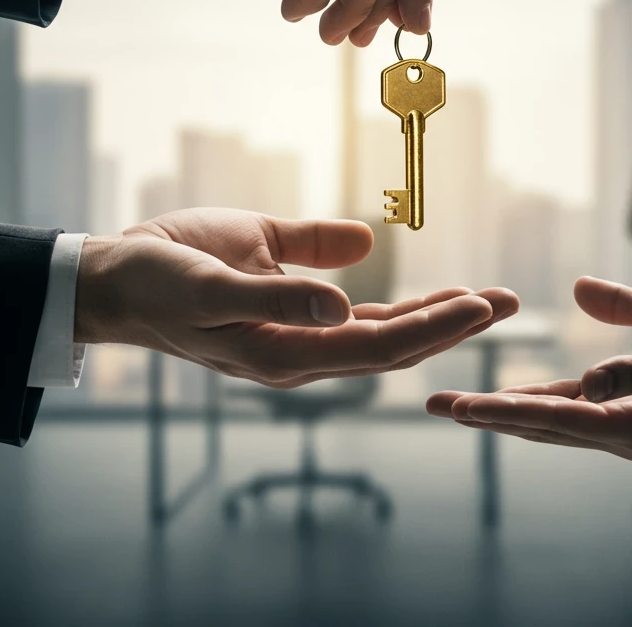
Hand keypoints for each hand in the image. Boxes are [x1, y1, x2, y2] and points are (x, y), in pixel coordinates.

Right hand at [75, 208, 517, 386]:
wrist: (120, 282)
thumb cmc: (158, 279)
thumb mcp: (211, 283)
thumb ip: (277, 292)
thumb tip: (345, 302)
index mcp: (284, 352)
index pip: (378, 344)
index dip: (433, 326)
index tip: (482, 305)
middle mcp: (300, 352)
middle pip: (394, 344)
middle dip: (453, 324)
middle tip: (510, 301)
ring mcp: (298, 335)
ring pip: (382, 332)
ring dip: (433, 316)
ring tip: (484, 298)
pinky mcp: (292, 310)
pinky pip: (356, 315)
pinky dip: (397, 306)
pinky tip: (425, 294)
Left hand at [427, 276, 631, 458]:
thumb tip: (589, 379)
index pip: (554, 420)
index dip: (504, 412)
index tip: (460, 407)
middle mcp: (623, 432)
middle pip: (540, 424)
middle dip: (487, 415)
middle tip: (436, 404)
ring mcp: (623, 423)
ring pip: (550, 419)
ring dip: (502, 410)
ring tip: (457, 403)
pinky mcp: (627, 406)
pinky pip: (571, 406)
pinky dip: (536, 401)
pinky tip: (509, 397)